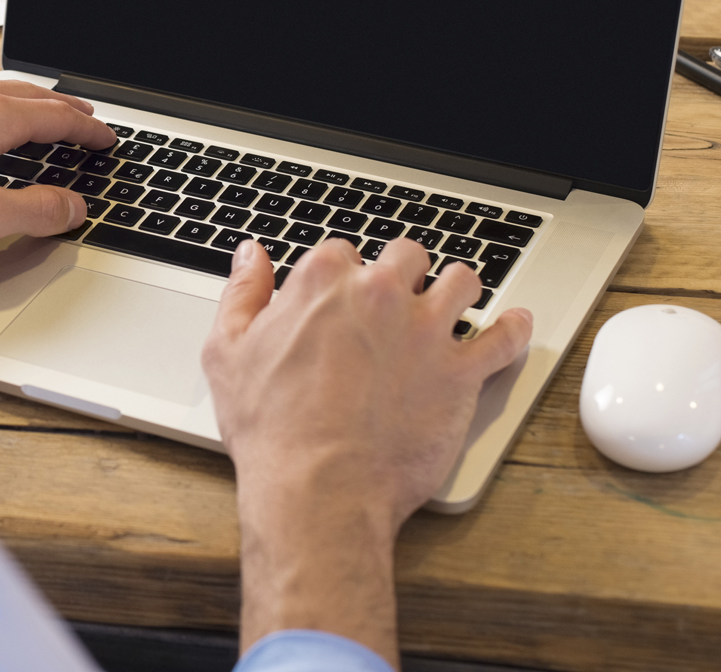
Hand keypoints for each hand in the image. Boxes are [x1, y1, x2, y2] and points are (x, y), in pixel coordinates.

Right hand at [202, 237, 531, 666]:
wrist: (318, 486)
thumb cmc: (270, 427)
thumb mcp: (226, 350)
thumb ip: (242, 292)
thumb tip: (250, 255)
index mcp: (322, 281)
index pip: (342, 252)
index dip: (342, 275)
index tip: (341, 299)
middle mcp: (379, 293)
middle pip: (406, 255)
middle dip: (402, 272)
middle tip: (396, 300)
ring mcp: (426, 330)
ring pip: (462, 281)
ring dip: (457, 289)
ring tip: (452, 304)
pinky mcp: (461, 372)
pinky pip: (505, 337)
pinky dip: (513, 329)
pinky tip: (513, 326)